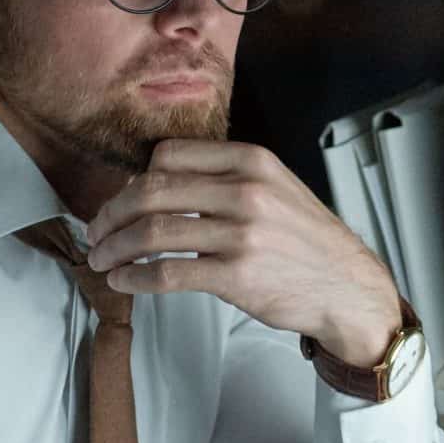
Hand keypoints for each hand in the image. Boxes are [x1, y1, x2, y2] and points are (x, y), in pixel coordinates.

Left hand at [85, 141, 402, 364]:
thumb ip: (224, 179)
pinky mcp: (236, 275)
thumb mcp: (275, 188)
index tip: (122, 200)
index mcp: (251, 160)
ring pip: (152, 232)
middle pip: (151, 191)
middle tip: (96, 232)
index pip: (169, 156)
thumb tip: (156, 187)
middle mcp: (245, 191)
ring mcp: (242, 233)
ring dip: (115, 248)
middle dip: (112, 213)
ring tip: (101, 260)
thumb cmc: (305, 241)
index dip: (133, 180)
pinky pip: (168, 273)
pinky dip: (136, 278)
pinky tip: (124, 281)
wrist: (347, 287)